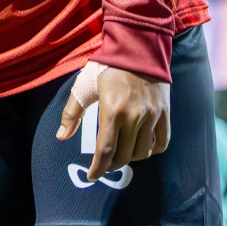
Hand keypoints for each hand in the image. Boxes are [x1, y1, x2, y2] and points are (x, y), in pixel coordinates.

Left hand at [56, 61, 170, 181]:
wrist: (137, 49)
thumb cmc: (106, 67)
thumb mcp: (83, 87)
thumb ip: (72, 113)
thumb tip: (61, 137)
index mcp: (112, 110)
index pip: (105, 149)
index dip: (98, 168)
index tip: (91, 176)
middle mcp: (134, 116)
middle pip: (124, 154)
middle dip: (111, 164)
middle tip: (104, 165)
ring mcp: (152, 115)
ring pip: (143, 151)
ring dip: (130, 157)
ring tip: (120, 153)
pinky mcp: (165, 113)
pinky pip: (162, 142)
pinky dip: (151, 150)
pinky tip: (140, 148)